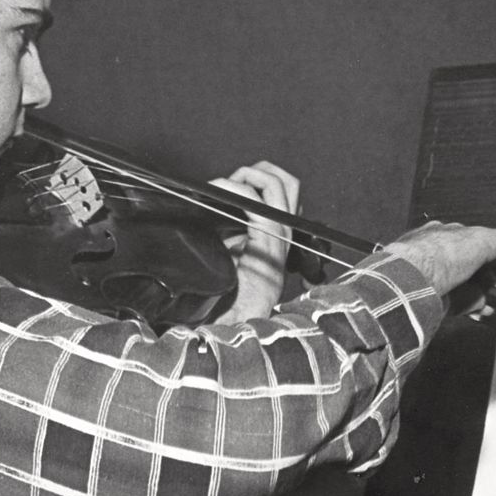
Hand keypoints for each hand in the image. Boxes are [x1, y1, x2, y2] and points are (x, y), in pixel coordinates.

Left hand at [207, 161, 300, 323]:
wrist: (235, 323)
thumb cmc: (228, 297)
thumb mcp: (228, 255)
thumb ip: (228, 232)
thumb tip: (208, 208)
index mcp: (276, 235)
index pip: (283, 192)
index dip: (257, 179)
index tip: (227, 186)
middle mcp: (283, 234)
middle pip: (286, 182)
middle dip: (256, 171)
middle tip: (230, 182)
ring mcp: (279, 238)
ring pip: (277, 185)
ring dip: (246, 176)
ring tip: (222, 186)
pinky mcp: (268, 244)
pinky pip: (256, 203)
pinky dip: (234, 189)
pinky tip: (217, 191)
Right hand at [382, 221, 495, 316]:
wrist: (406, 276)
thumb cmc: (412, 286)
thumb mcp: (444, 298)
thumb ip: (466, 299)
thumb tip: (483, 305)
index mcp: (434, 248)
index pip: (466, 262)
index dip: (482, 283)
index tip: (487, 302)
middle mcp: (451, 237)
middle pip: (485, 256)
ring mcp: (466, 235)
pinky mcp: (484, 238)